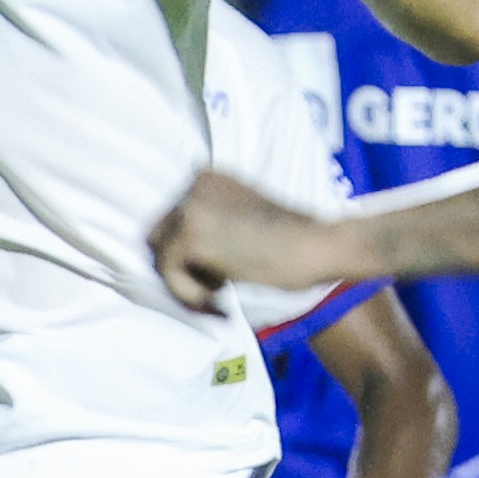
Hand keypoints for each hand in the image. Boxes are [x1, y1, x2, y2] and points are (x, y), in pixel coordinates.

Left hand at [150, 167, 365, 315]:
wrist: (319, 246)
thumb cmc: (290, 246)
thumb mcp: (242, 225)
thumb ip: (211, 230)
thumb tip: (169, 261)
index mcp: (208, 178)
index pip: (173, 221)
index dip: (190, 257)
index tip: (219, 278)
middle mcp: (194, 183)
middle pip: (159, 236)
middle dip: (182, 268)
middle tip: (217, 290)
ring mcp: (190, 205)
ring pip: (160, 256)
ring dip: (186, 284)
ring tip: (221, 297)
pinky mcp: (190, 232)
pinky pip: (169, 273)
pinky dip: (190, 294)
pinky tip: (221, 299)